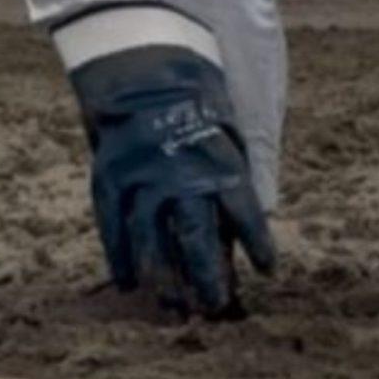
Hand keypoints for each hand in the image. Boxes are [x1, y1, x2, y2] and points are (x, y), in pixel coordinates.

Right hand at [57, 4, 274, 317]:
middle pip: (196, 236)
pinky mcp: (109, 176)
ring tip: (175, 312)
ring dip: (164, 280)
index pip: (243, 207)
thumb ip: (233, 187)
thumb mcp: (229, 137)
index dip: (257, 241)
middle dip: (207, 278)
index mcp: (218, 156)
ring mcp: (140, 175)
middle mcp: (179, 171)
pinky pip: (112, 226)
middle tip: (214, 311)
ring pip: (151, 241)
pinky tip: (128, 285)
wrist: (144, 66)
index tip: (269, 270)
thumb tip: (241, 247)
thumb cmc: (199, 109)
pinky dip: (120, 257)